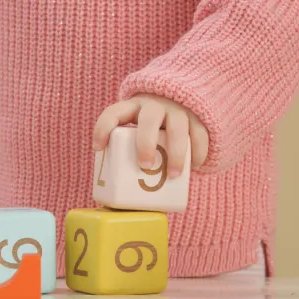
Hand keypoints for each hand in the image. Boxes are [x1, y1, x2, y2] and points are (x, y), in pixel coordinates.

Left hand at [92, 93, 208, 177]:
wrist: (179, 101)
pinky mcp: (197, 117)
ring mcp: (177, 110)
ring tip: (173, 175)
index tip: (98, 148)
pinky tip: (196, 166)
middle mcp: (154, 106)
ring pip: (178, 127)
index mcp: (133, 108)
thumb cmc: (149, 128)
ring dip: (176, 152)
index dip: (103, 128)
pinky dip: (199, 151)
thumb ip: (128, 151)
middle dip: (146, 143)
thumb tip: (117, 198)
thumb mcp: (135, 130)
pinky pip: (200, 133)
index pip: (114, 112)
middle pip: (149, 119)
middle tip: (145, 166)